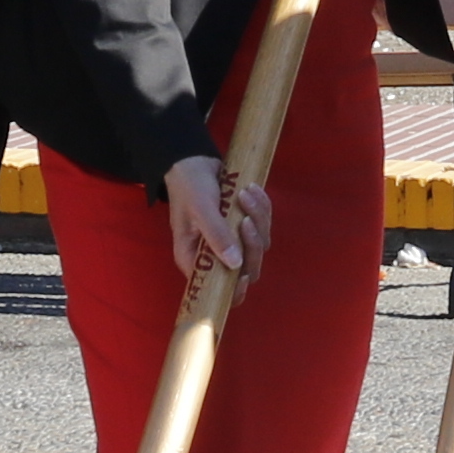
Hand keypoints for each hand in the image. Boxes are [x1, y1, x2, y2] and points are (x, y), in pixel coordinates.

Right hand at [160, 152, 264, 285]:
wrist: (194, 161)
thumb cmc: (189, 187)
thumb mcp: (201, 209)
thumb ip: (216, 235)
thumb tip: (235, 264)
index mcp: (195, 259)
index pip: (218, 290)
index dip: (234, 291)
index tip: (243, 277)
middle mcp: (215, 255)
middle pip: (246, 268)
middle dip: (252, 245)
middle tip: (245, 219)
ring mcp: (232, 240)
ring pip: (259, 244)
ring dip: (258, 219)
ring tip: (245, 193)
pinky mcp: (244, 225)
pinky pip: (263, 225)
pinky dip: (262, 208)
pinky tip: (252, 190)